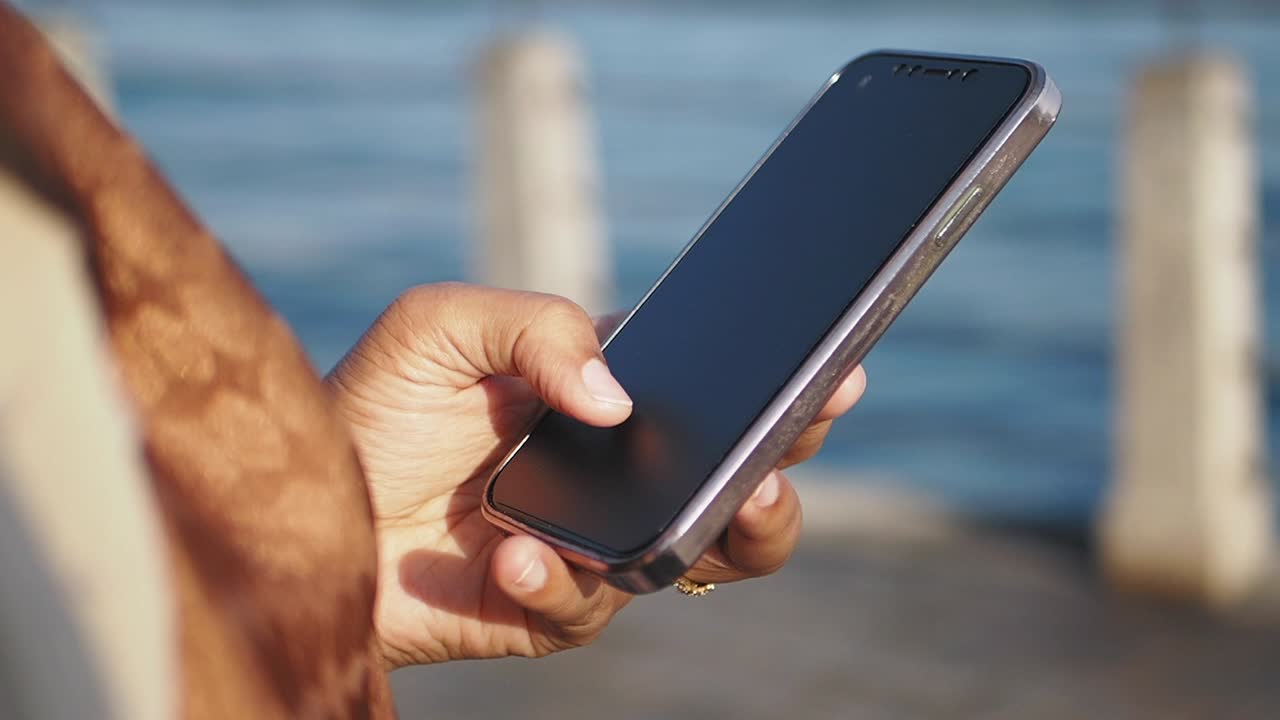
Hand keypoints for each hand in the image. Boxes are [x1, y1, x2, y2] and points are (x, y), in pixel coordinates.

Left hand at [327, 283, 865, 667]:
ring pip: (707, 556)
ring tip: (727, 501)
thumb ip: (538, 330)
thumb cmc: (374, 405)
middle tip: (785, 445)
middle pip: (739, 476)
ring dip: (734, 533)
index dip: (777, 383)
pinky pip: (590, 606)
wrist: (307, 507)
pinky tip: (517, 553)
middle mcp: (617, 473)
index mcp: (605, 397)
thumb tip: (618, 402)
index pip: (714, 389)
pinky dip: (562, 580)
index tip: (831, 370)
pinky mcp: (552, 608)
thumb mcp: (442, 327)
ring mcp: (595, 544)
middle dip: (784, 464)